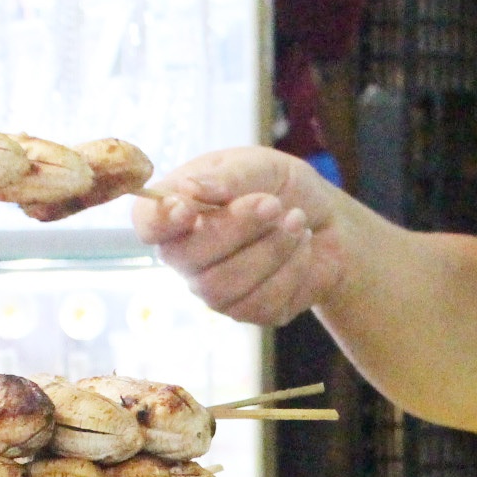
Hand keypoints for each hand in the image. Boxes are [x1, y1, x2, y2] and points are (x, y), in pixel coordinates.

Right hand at [132, 147, 348, 326]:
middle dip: (235, 228)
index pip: (146, 224)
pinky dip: (291, 269)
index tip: (188, 208)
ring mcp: (213, 288)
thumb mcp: (259, 165)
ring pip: (220, 287)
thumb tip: (190, 188)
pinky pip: (258, 303)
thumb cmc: (282, 186)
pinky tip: (303, 244)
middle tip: (274, 202)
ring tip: (297, 220)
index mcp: (178, 210)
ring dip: (268, 250)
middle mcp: (186, 255)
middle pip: (186, 258)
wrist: (329, 221)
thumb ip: (227, 175)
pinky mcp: (248, 311)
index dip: (160, 221)